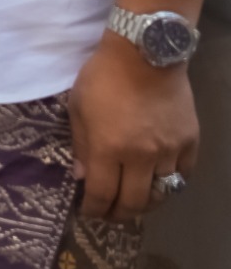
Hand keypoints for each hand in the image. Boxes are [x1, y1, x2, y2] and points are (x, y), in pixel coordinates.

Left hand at [67, 30, 199, 220]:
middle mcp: (142, 156)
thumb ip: (81, 146)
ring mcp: (170, 150)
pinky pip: (183, 175)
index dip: (94, 209)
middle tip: (111, 213)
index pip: (103, 194)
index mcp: (109, 148)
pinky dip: (170, 184)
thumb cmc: (103, 78)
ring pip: (162, 193)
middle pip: (135, 202)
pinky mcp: (190, 142)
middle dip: (119, 214)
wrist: (146, 54)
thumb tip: (83, 178)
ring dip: (146, 202)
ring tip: (134, 202)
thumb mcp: (78, 109)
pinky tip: (158, 182)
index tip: (88, 213)